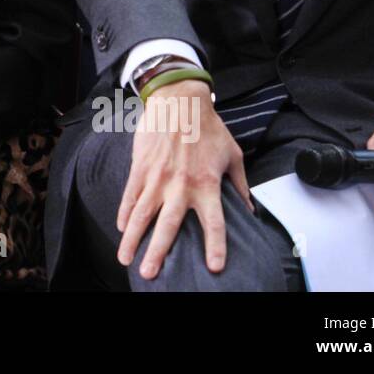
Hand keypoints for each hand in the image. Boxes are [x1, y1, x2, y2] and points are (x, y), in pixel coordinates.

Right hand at [117, 81, 251, 280]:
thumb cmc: (209, 127)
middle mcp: (180, 185)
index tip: (213, 267)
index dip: (215, 246)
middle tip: (149, 274)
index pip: (214, 222)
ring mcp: (157, 176)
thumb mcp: (233, 155)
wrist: (179, 99)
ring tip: (125, 258)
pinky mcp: (141, 167)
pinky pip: (130, 194)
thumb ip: (241, 186)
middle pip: (167, 226)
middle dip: (157, 252)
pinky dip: (125, 213)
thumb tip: (251, 212)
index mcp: (207, 184)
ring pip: (142, 214)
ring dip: (133, 239)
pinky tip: (122, 228)